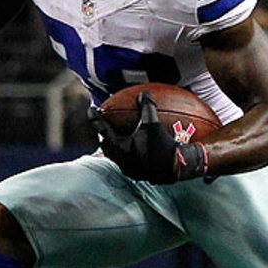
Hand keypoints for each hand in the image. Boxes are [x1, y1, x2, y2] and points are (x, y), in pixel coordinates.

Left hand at [86, 91, 206, 183]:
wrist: (177, 168)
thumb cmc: (164, 145)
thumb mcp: (154, 124)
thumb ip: (147, 107)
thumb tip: (143, 93)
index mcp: (120, 148)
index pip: (102, 130)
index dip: (95, 118)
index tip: (91, 109)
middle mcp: (121, 160)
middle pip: (105, 145)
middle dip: (103, 134)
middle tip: (102, 124)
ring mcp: (128, 169)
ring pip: (115, 156)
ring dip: (113, 145)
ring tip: (116, 136)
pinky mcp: (137, 174)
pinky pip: (127, 162)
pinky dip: (126, 153)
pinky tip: (134, 148)